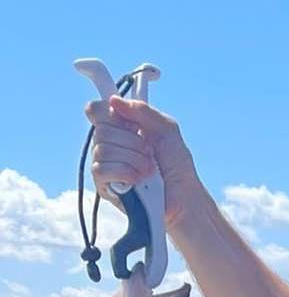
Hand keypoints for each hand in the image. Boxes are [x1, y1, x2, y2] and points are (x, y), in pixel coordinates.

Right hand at [84, 96, 200, 221]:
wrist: (184, 196)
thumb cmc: (177, 165)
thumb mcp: (168, 130)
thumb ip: (144, 112)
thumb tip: (114, 100)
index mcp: (122, 128)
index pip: (97, 110)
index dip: (106, 110)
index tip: (126, 118)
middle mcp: (110, 144)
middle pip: (102, 128)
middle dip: (132, 141)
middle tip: (149, 152)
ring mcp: (104, 164)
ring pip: (103, 149)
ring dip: (134, 159)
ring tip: (148, 169)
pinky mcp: (103, 185)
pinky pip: (101, 169)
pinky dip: (125, 173)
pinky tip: (137, 180)